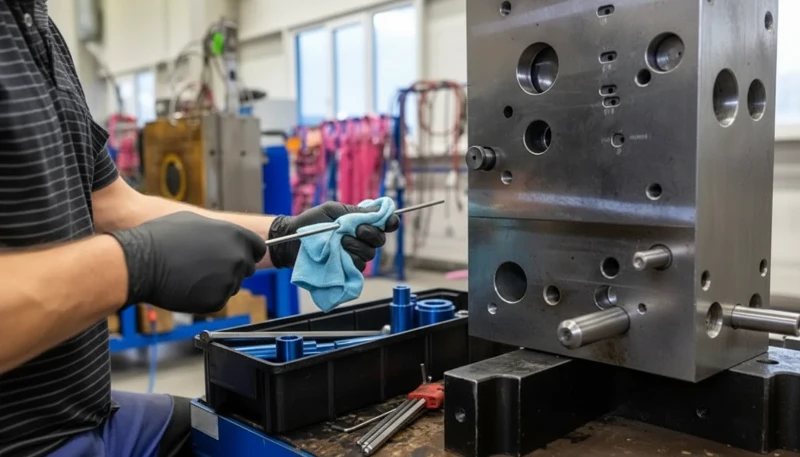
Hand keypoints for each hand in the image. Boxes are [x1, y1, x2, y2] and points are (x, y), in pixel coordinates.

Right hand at [109, 212, 266, 313]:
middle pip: (246, 268)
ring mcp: (228, 280)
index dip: (248, 253)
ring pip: (231, 286)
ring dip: (218, 283)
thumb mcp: (194, 221)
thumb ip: (219, 231)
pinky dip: (205, 298)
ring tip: (192, 275)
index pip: (258, 248)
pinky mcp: (217, 300)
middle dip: (232, 269)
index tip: (239, 257)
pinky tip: (188, 287)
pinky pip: (217, 300)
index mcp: (235, 235)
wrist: (141, 262)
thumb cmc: (161, 238)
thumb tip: (226, 236)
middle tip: (207, 268)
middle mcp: (237, 258)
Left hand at [268, 202, 399, 270]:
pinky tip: (338, 253)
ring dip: (355, 245)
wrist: (294, 239)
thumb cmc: (312, 222)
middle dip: (370, 233)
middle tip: (355, 229)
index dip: (390, 222)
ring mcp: (356, 254)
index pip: (385, 223)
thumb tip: (380, 209)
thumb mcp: (334, 211)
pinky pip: (358, 265)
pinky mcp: (348, 268)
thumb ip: (356, 211)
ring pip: (369, 253)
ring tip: (338, 241)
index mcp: (361, 222)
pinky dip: (349, 258)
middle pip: (380, 239)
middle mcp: (362, 239)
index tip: (389, 221)